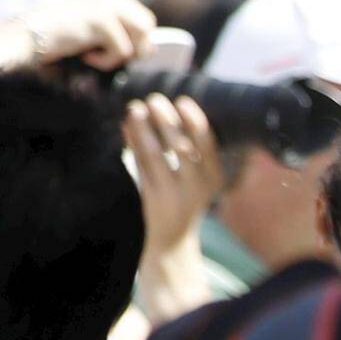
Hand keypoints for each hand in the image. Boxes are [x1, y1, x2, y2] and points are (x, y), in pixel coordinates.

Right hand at [0, 0, 167, 79]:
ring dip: (119, 55)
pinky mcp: (101, 20)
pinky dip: (105, 62)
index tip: (117, 53)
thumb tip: (152, 48)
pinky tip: (82, 56)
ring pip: (141, 37)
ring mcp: (105, 2)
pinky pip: (123, 51)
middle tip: (104, 57)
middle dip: (134, 47)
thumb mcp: (90, 34)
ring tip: (90, 55)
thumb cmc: (54, 43)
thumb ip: (118, 34)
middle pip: (147, 24)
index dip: (136, 39)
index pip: (141, 17)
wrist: (24, 42)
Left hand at [120, 92, 221, 258]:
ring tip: (134, 108)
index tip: (182, 100)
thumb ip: (187, 150)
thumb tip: (167, 113)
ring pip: (156, 154)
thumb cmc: (186, 201)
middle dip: (166, 119)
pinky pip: (140, 164)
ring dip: (144, 128)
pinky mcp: (152, 198)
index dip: (195, 119)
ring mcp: (174, 194)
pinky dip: (133, 143)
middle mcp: (197, 186)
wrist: (174, 241)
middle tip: (154, 98)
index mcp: (214, 177)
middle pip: (181, 145)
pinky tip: (126, 127)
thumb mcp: (196, 179)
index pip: (207, 143)